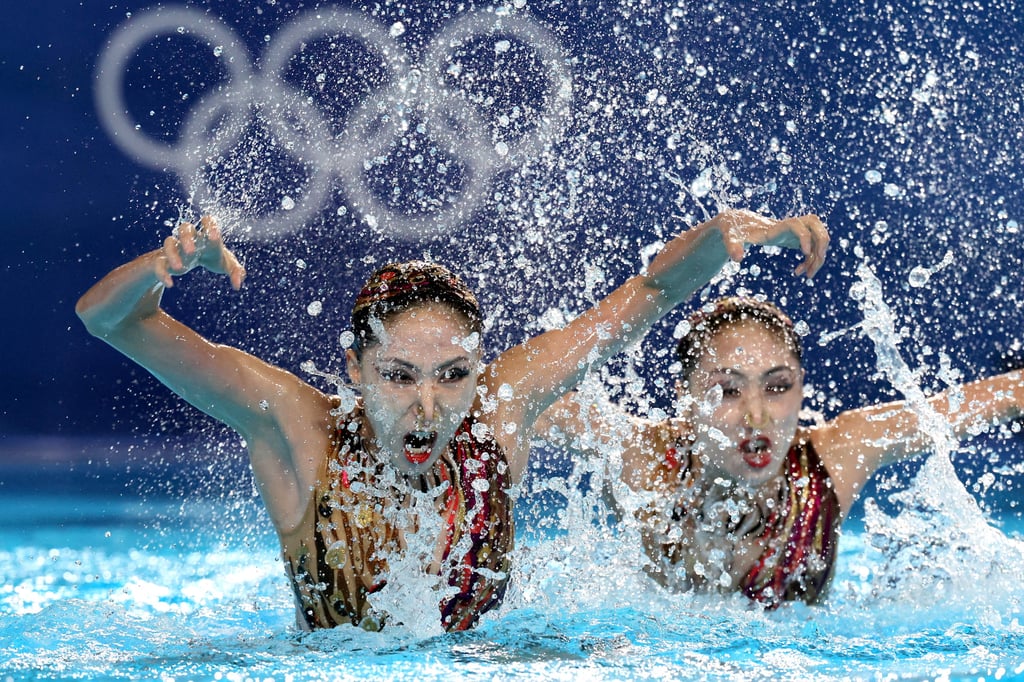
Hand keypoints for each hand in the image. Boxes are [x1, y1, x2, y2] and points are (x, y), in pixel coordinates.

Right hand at [156, 216, 245, 289]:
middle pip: (185, 228)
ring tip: (180, 269)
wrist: (191, 260)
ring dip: (172, 254)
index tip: (214, 238)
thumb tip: (238, 285)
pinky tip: (170, 284)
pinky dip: (163, 273)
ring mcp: (176, 248)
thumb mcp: (227, 264)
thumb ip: (236, 272)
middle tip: (192, 252)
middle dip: (187, 238)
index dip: (210, 226)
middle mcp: (190, 238)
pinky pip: (159, 263)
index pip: (208, 221)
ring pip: (169, 242)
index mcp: (206, 235)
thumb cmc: (212, 257)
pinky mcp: (165, 260)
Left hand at [714, 210, 828, 277]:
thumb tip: (737, 259)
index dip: (804, 236)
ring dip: (819, 255)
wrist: (738, 223)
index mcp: (774, 226)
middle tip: (814, 265)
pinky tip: (798, 272)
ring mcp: (793, 231)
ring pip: (818, 236)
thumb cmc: (733, 229)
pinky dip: (811, 259)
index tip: (804, 253)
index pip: (797, 224)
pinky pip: (813, 246)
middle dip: (821, 244)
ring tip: (807, 275)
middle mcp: (788, 225)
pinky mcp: (794, 238)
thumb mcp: (730, 237)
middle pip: (816, 224)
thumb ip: (732, 246)